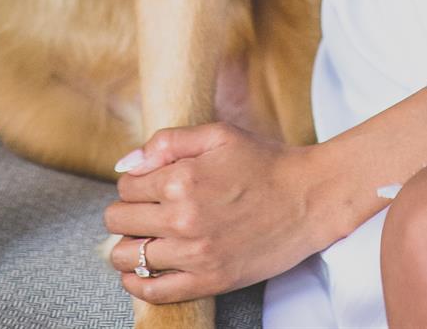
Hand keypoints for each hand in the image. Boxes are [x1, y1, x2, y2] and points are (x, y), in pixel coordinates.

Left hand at [102, 123, 331, 303]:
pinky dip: (137, 283)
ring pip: (127, 257)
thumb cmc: (263, 161)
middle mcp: (183, 218)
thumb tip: (125, 163)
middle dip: (126, 212)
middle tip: (145, 209)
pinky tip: (141, 271)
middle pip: (119, 221)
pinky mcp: (208, 281)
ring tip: (142, 238)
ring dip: (126, 247)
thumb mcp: (218, 135)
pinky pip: (153, 291)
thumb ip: (167, 141)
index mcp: (182, 178)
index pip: (125, 186)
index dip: (134, 182)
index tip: (148, 184)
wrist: (307, 199)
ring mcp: (195, 254)